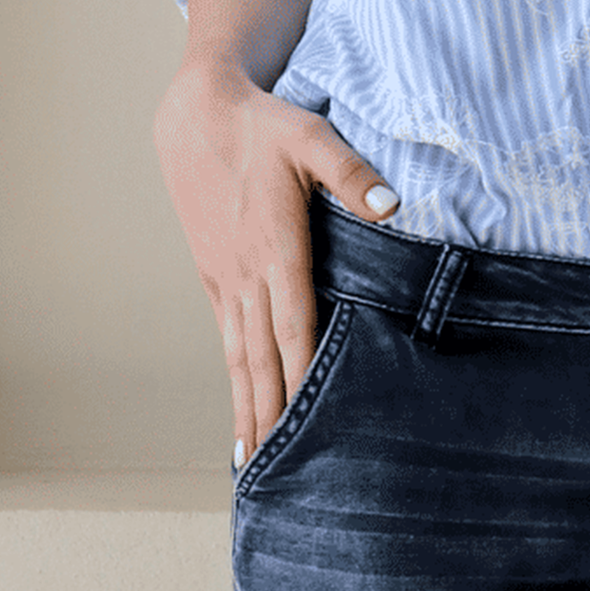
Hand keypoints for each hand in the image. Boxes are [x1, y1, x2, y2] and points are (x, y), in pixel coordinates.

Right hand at [153, 55, 397, 463]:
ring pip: (238, 356)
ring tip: (253, 462)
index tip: (306, 426)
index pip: (293, 326)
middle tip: (280, 476)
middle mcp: (246, 273)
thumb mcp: (312, 137)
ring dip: (246, 407)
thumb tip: (393, 206)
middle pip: (260, 359)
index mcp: (276, 247)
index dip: (300, 378)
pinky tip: (239, 404)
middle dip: (270, 416)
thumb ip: (352, 173)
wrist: (196, 114)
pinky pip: (226, 337)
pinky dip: (233, 377)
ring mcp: (225, 277)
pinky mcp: (214, 273)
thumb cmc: (264, 124)